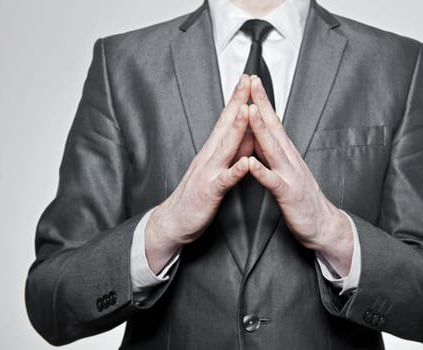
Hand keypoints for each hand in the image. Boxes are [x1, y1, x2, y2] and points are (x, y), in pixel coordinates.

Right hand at [145, 75, 251, 272]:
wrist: (174, 221)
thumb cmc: (197, 194)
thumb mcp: (215, 168)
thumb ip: (231, 151)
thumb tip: (248, 133)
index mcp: (212, 151)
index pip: (226, 119)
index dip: (237, 98)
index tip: (248, 79)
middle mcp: (209, 156)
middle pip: (225, 125)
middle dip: (237, 102)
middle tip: (248, 81)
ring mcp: (208, 173)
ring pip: (225, 148)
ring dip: (236, 128)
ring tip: (247, 110)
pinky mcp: (209, 192)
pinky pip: (224, 180)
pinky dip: (235, 170)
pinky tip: (245, 163)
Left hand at [247, 76, 352, 275]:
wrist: (324, 225)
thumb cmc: (302, 198)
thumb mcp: (288, 170)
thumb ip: (275, 153)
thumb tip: (260, 135)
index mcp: (287, 153)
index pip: (273, 122)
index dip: (263, 102)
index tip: (252, 83)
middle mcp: (290, 159)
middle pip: (274, 127)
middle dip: (262, 104)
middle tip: (252, 83)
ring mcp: (291, 176)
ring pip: (273, 149)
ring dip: (260, 130)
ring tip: (250, 111)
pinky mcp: (289, 195)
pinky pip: (273, 182)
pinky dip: (261, 171)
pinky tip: (251, 162)